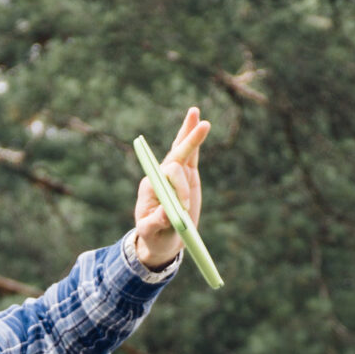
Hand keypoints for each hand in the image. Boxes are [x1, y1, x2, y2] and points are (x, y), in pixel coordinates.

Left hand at [133, 107, 208, 267]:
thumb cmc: (154, 238)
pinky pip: (191, 157)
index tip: (184, 206)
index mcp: (152, 186)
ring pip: (182, 150)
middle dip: (189, 141)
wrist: (161, 241)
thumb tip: (166, 212)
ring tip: (195, 112)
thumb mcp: (150, 233)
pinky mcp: (187, 178)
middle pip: (176, 154)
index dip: (179, 186)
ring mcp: (175, 176)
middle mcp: (162, 177)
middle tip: (204, 125)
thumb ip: (156, 222)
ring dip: (190, 133)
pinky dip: (194, 142)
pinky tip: (199, 124)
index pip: (168, 175)